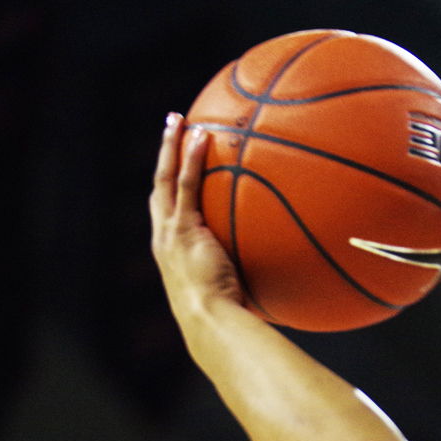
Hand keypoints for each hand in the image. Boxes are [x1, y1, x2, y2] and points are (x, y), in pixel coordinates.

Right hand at [149, 113, 248, 317]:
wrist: (210, 322)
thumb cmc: (224, 317)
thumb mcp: (232, 290)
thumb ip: (245, 272)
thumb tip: (280, 270)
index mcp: (172, 251)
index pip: (169, 210)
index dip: (172, 184)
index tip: (178, 163)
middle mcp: (164, 238)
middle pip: (160, 186)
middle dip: (163, 155)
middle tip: (171, 128)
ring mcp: (170, 232)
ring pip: (166, 178)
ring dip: (171, 146)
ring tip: (178, 118)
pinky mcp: (182, 229)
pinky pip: (187, 185)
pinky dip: (191, 158)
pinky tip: (202, 136)